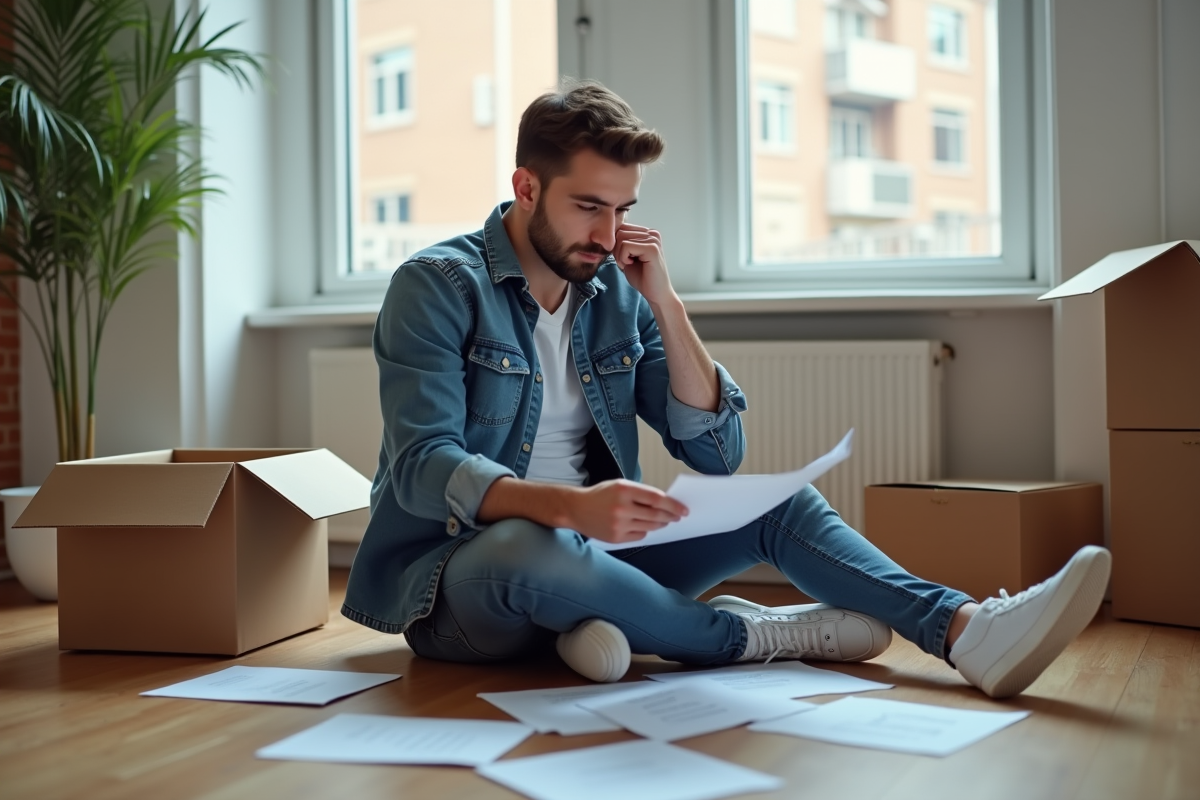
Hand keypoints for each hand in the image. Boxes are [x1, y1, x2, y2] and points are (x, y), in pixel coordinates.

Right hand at [565, 479, 688, 544]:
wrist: (575, 509)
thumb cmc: (600, 495)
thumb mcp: (619, 485)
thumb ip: (640, 493)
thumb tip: (664, 504)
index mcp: (624, 489)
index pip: (657, 499)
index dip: (673, 505)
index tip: (683, 509)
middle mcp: (622, 507)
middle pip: (656, 515)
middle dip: (670, 516)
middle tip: (678, 517)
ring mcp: (618, 524)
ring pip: (649, 527)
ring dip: (660, 524)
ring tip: (664, 521)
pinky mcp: (616, 538)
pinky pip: (639, 536)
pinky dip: (645, 531)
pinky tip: (644, 526)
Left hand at [614, 223, 674, 305]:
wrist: (655, 294)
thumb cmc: (642, 277)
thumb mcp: (626, 256)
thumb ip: (620, 243)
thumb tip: (607, 234)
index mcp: (648, 233)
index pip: (622, 228)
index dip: (617, 245)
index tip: (625, 259)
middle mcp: (652, 233)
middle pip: (620, 232)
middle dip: (617, 250)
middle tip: (626, 263)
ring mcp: (654, 239)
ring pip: (621, 238)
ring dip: (620, 255)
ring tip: (630, 264)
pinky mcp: (652, 248)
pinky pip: (626, 246)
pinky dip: (623, 258)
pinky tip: (632, 265)